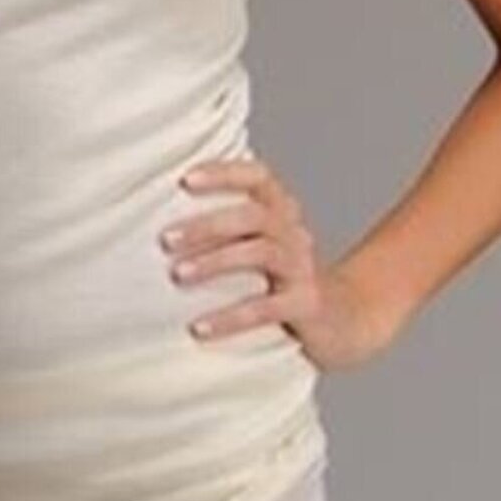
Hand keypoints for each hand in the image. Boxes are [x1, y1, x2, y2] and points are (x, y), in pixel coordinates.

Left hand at [160, 154, 402, 371]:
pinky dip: (230, 317)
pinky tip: (199, 328)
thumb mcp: (261, 242)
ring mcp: (303, 267)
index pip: (258, 176)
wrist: (345, 318)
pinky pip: (267, 308)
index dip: (225, 172)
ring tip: (178, 275)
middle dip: (206, 225)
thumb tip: (155, 218)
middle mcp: (294, 231)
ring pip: (261, 253)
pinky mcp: (306, 304)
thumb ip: (226, 225)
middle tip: (165, 240)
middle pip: (254, 215)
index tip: (185, 178)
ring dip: (215, 262)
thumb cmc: (282, 276)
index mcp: (281, 209)